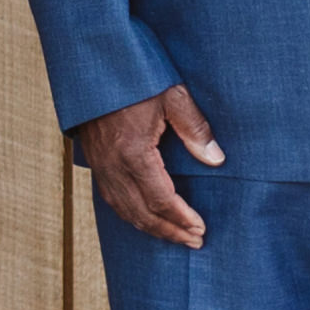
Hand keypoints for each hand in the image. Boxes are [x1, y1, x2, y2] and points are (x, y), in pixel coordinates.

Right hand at [75, 87, 223, 249]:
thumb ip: (194, 128)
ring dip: (151, 228)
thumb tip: (216, 159)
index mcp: (133, 152)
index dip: (181, 218)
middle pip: (142, 213)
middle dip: (170, 231)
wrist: (93, 67)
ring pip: (125, 210)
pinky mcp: (96, 162)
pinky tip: (146, 218)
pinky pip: (112, 199)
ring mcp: (102, 166)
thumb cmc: (134, 78)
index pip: (161, 199)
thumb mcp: (171, 95)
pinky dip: (131, 215)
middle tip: (194, 241)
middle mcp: (114, 165)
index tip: (200, 228)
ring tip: (175, 236)